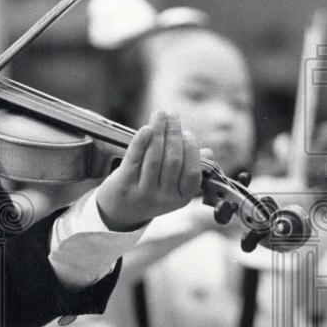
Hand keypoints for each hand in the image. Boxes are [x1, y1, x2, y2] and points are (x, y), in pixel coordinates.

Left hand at [95, 110, 202, 231]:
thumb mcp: (172, 187)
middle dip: (174, 134)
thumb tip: (208, 152)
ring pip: (154, 157)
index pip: (192, 172)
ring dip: (159, 131)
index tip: (188, 132)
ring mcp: (144, 193)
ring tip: (160, 114)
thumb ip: (188, 170)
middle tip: (173, 115)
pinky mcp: (124, 185)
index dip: (191, 150)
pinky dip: (141, 141)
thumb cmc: (149, 192)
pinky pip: (134, 159)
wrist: (118, 212)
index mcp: (182, 198)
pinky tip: (146, 128)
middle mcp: (164, 198)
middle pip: (173, 160)